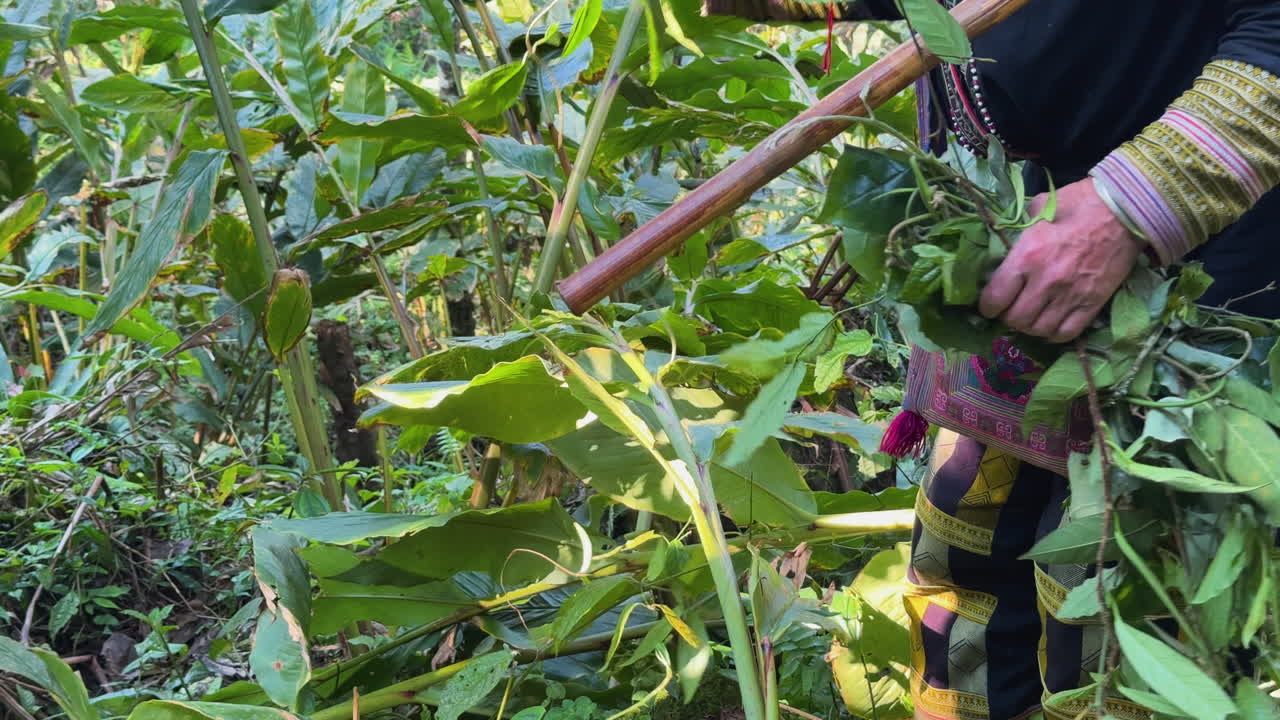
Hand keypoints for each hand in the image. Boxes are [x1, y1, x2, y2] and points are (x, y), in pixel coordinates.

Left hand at [978, 177, 1146, 342]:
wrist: (1127, 210)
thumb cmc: (1081, 203)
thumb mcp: (1040, 208)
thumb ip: (1020, 230)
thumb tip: (1006, 245)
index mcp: (1028, 255)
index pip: (994, 298)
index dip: (986, 306)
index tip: (989, 304)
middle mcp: (1046, 281)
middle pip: (1015, 320)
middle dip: (1007, 318)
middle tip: (1010, 310)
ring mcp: (1071, 295)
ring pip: (1038, 330)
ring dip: (1030, 327)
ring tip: (1030, 317)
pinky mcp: (1093, 303)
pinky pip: (1067, 334)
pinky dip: (1054, 334)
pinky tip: (1050, 325)